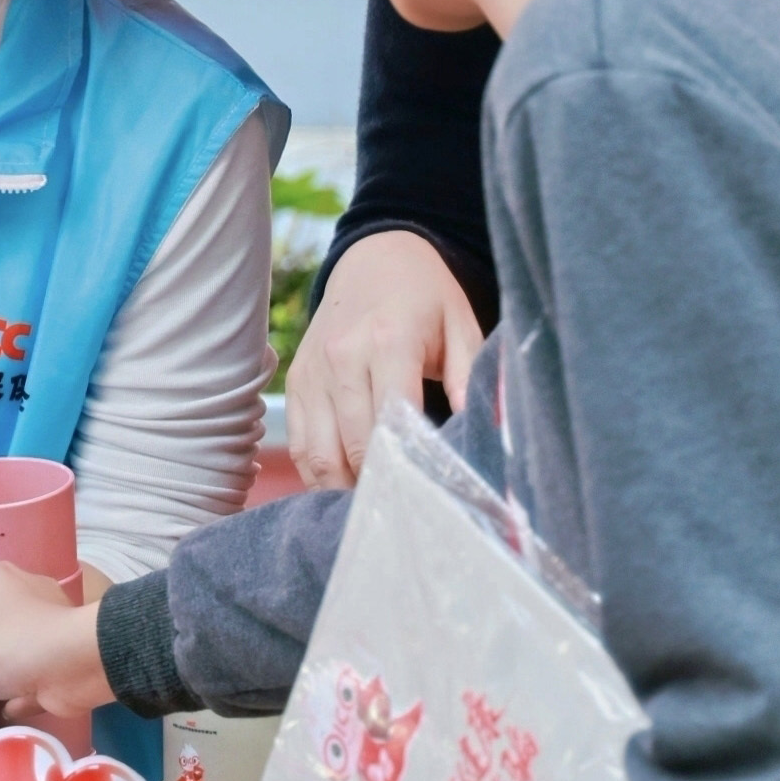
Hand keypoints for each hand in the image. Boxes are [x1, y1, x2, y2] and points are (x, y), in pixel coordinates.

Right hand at [285, 232, 480, 491]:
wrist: (374, 259)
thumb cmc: (428, 298)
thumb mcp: (462, 327)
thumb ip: (470, 380)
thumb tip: (483, 438)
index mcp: (389, 342)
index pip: (391, 423)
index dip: (406, 468)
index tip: (427, 503)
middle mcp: (342, 357)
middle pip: (353, 447)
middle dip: (377, 490)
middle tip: (406, 522)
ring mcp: (312, 372)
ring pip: (319, 454)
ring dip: (343, 491)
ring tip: (376, 515)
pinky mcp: (296, 383)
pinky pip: (300, 446)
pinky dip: (319, 476)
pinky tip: (346, 492)